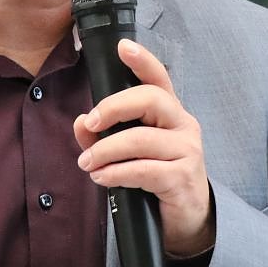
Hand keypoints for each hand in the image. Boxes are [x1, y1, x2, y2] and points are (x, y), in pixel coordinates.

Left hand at [74, 39, 213, 256]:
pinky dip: (117, 173)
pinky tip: (102, 178)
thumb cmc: (156, 177)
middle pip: (151, 99)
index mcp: (170, 113)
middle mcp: (183, 124)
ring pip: (142, 138)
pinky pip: (144, 169)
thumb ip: (102, 136)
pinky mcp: (183, 178)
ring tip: (87, 162)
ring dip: (106, 150)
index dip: (143, 61)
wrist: (187, 219)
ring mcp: (187, 150)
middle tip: (90, 124)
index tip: (123, 47)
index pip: (159, 79)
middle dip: (114, 107)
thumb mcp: (127, 153)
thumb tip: (80, 122)